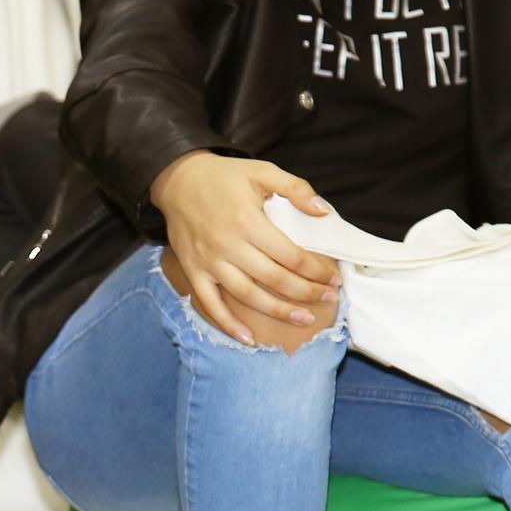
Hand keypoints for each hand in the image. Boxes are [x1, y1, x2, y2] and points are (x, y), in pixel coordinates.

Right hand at [148, 151, 340, 342]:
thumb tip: (324, 212)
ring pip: (248, 296)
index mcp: (247, 221)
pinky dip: (229, 325)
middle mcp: (228, 245)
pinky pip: (210, 305)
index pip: (290, 256)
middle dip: (306, 293)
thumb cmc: (225, 176)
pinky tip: (249, 339)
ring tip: (303, 320)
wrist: (177, 180)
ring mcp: (209, 262)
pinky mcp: (193, 272)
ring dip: (278, 312)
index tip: (333, 277)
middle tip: (328, 299)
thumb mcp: (263, 171)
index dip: (316, 270)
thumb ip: (295, 189)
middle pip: (274, 279)